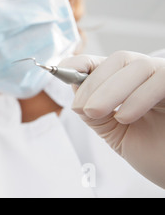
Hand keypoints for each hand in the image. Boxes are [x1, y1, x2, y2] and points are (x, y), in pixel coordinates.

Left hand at [59, 51, 164, 186]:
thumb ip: (95, 110)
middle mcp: (153, 76)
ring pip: (137, 66)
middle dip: (93, 83)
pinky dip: (138, 97)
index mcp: (134, 83)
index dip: (80, 62)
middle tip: (82, 109)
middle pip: (120, 60)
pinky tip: (125, 117)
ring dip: (110, 90)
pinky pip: (161, 80)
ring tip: (96, 113)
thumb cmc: (156, 155)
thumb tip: (73, 88)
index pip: (105, 62)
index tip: (60, 72)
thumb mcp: (115, 132)